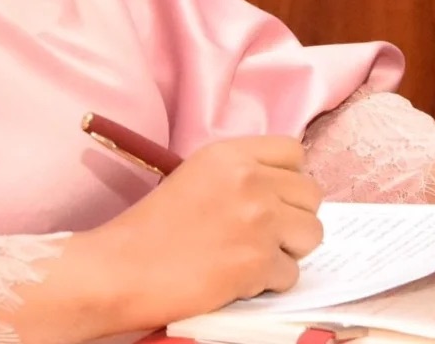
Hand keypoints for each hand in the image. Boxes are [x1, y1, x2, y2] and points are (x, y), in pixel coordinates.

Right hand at [79, 136, 322, 328]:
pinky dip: (269, 283)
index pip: (294, 152)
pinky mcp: (258, 262)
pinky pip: (291, 274)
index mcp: (230, 154)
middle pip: (311, 194)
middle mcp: (251, 181)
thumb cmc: (150, 228)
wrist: (122, 269)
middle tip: (266, 234)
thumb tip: (282, 192)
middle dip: (294, 216)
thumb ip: (239, 175)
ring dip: (289, 250)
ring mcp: (259, 222)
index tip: (275, 197)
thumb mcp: (194, 176)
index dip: (289, 178)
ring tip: (254, 257)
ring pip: (311, 234)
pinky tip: (239, 279)